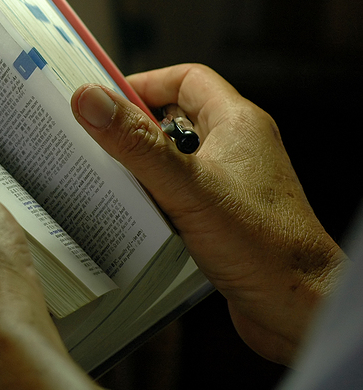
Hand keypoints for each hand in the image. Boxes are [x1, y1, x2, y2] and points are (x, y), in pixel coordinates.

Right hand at [71, 63, 347, 364]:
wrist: (300, 310)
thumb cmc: (263, 247)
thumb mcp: (187, 188)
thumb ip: (136, 144)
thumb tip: (90, 100)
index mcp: (237, 124)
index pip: (186, 79)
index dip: (144, 84)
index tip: (104, 101)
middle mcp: (236, 148)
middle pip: (173, 119)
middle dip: (133, 130)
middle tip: (94, 141)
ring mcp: (230, 183)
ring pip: (172, 159)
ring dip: (139, 167)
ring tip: (104, 179)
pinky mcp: (222, 216)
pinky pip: (177, 193)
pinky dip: (152, 198)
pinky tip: (129, 216)